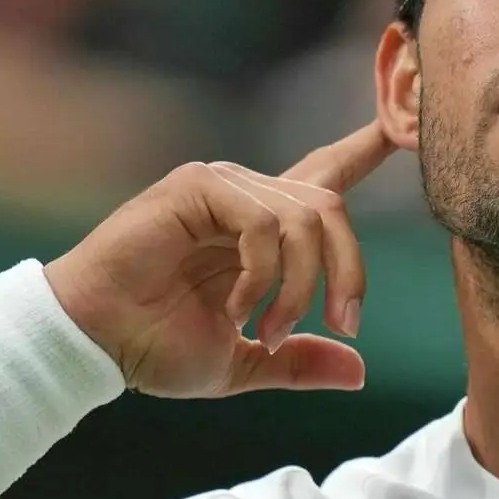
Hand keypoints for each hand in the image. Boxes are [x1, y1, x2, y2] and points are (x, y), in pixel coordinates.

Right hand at [44, 121, 397, 396]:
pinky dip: (262, 276)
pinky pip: (263, 224)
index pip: (325, 179)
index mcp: (262, 230)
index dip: (365, 149)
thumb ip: (299, 360)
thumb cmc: (154, 347)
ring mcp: (222, 187)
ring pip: (306, 219)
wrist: (94, 344)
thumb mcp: (245, 363)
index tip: (404, 127)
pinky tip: (237, 309)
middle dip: (350, 272)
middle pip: (332, 209)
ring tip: (270, 331)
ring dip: (302, 286)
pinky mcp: (196, 188)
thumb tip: (358, 371)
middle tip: (343, 325)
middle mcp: (247, 197)